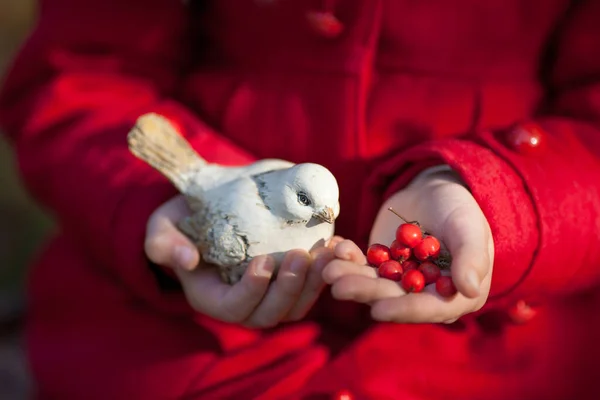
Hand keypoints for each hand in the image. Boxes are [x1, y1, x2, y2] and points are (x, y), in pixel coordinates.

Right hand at [145, 195, 339, 327]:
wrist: (207, 214)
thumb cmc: (182, 223)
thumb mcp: (162, 229)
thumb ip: (164, 244)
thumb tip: (186, 260)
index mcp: (211, 298)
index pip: (234, 308)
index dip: (251, 291)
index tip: (262, 261)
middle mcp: (242, 305)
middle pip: (271, 313)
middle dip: (289, 288)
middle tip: (300, 254)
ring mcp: (268, 296)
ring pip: (296, 306)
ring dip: (314, 283)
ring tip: (327, 251)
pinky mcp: (288, 283)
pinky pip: (310, 289)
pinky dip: (325, 272)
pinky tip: (337, 246)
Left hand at [322, 168, 493, 323]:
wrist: (434, 189)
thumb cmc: (459, 207)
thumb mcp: (469, 226)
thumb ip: (471, 257)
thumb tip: (469, 290)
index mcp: (458, 294)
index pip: (430, 308)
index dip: (404, 310)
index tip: (377, 310)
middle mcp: (429, 294)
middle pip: (394, 297)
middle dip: (366, 291)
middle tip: (338, 285)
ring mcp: (403, 281)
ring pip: (374, 283)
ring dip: (351, 277)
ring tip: (329, 268)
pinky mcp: (383, 267)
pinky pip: (363, 267)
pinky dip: (349, 260)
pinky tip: (336, 249)